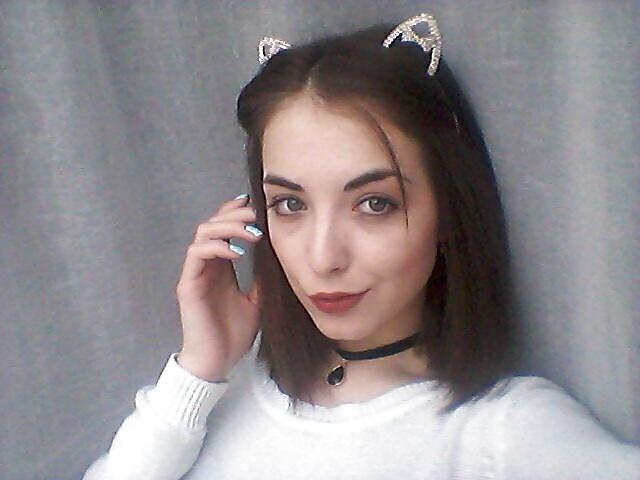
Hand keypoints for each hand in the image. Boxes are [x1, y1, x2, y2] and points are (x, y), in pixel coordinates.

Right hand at [174, 194, 262, 381]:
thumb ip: (263, 279)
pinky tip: (237, 251)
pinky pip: (197, 255)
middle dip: (235, 215)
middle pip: (213, 224)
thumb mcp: (257, 300)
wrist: (217, 362)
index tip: (257, 205)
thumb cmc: (233, 334)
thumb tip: (280, 258)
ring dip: (227, 227)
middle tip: (257, 215)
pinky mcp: (188, 285)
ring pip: (203, 233)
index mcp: (220, 267)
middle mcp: (205, 265)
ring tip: (251, 231)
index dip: (236, 213)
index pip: (223, 229)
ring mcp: (195, 274)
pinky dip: (216, 247)